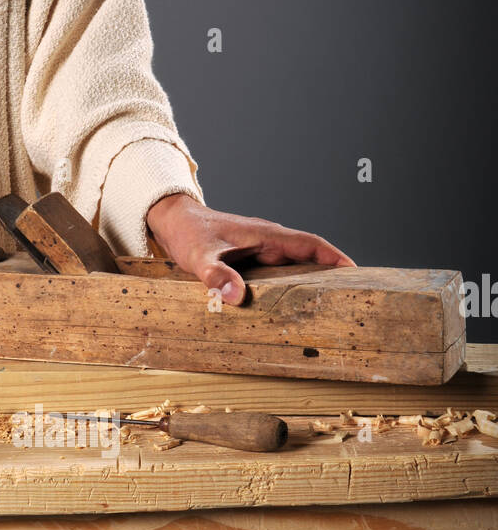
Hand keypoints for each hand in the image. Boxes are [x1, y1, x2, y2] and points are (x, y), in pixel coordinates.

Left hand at [145, 193, 354, 303]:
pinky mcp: (250, 260)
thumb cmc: (188, 234)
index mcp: (267, 236)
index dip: (336, 258)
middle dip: (333, 274)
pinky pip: (278, 273)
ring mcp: (260, 250)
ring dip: (313, 282)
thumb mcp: (200, 257)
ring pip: (295, 266)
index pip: (311, 245)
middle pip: (310, 258)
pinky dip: (290, 286)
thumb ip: (217, 276)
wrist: (172, 221)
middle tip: (352, 298)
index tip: (357, 273)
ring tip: (329, 307)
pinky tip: (290, 307)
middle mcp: (269, 242)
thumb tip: (237, 296)